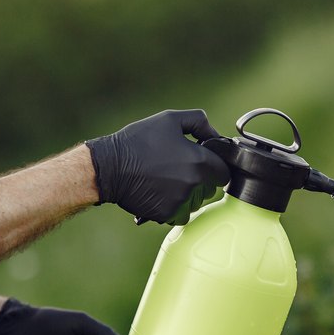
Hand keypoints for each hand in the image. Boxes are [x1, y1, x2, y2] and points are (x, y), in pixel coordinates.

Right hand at [86, 109, 230, 224]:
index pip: (224, 172)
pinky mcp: (167, 214)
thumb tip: (215, 135)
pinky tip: (160, 192)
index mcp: (200, 161)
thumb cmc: (138, 141)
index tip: (203, 162)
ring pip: (196, 203)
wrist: (109, 167)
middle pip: (210, 188)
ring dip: (188, 194)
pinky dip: (174, 206)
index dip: (215, 166)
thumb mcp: (170, 119)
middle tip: (178, 168)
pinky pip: (180, 214)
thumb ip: (199, 122)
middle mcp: (194, 185)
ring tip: (166, 180)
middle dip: (201, 180)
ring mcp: (180, 202)